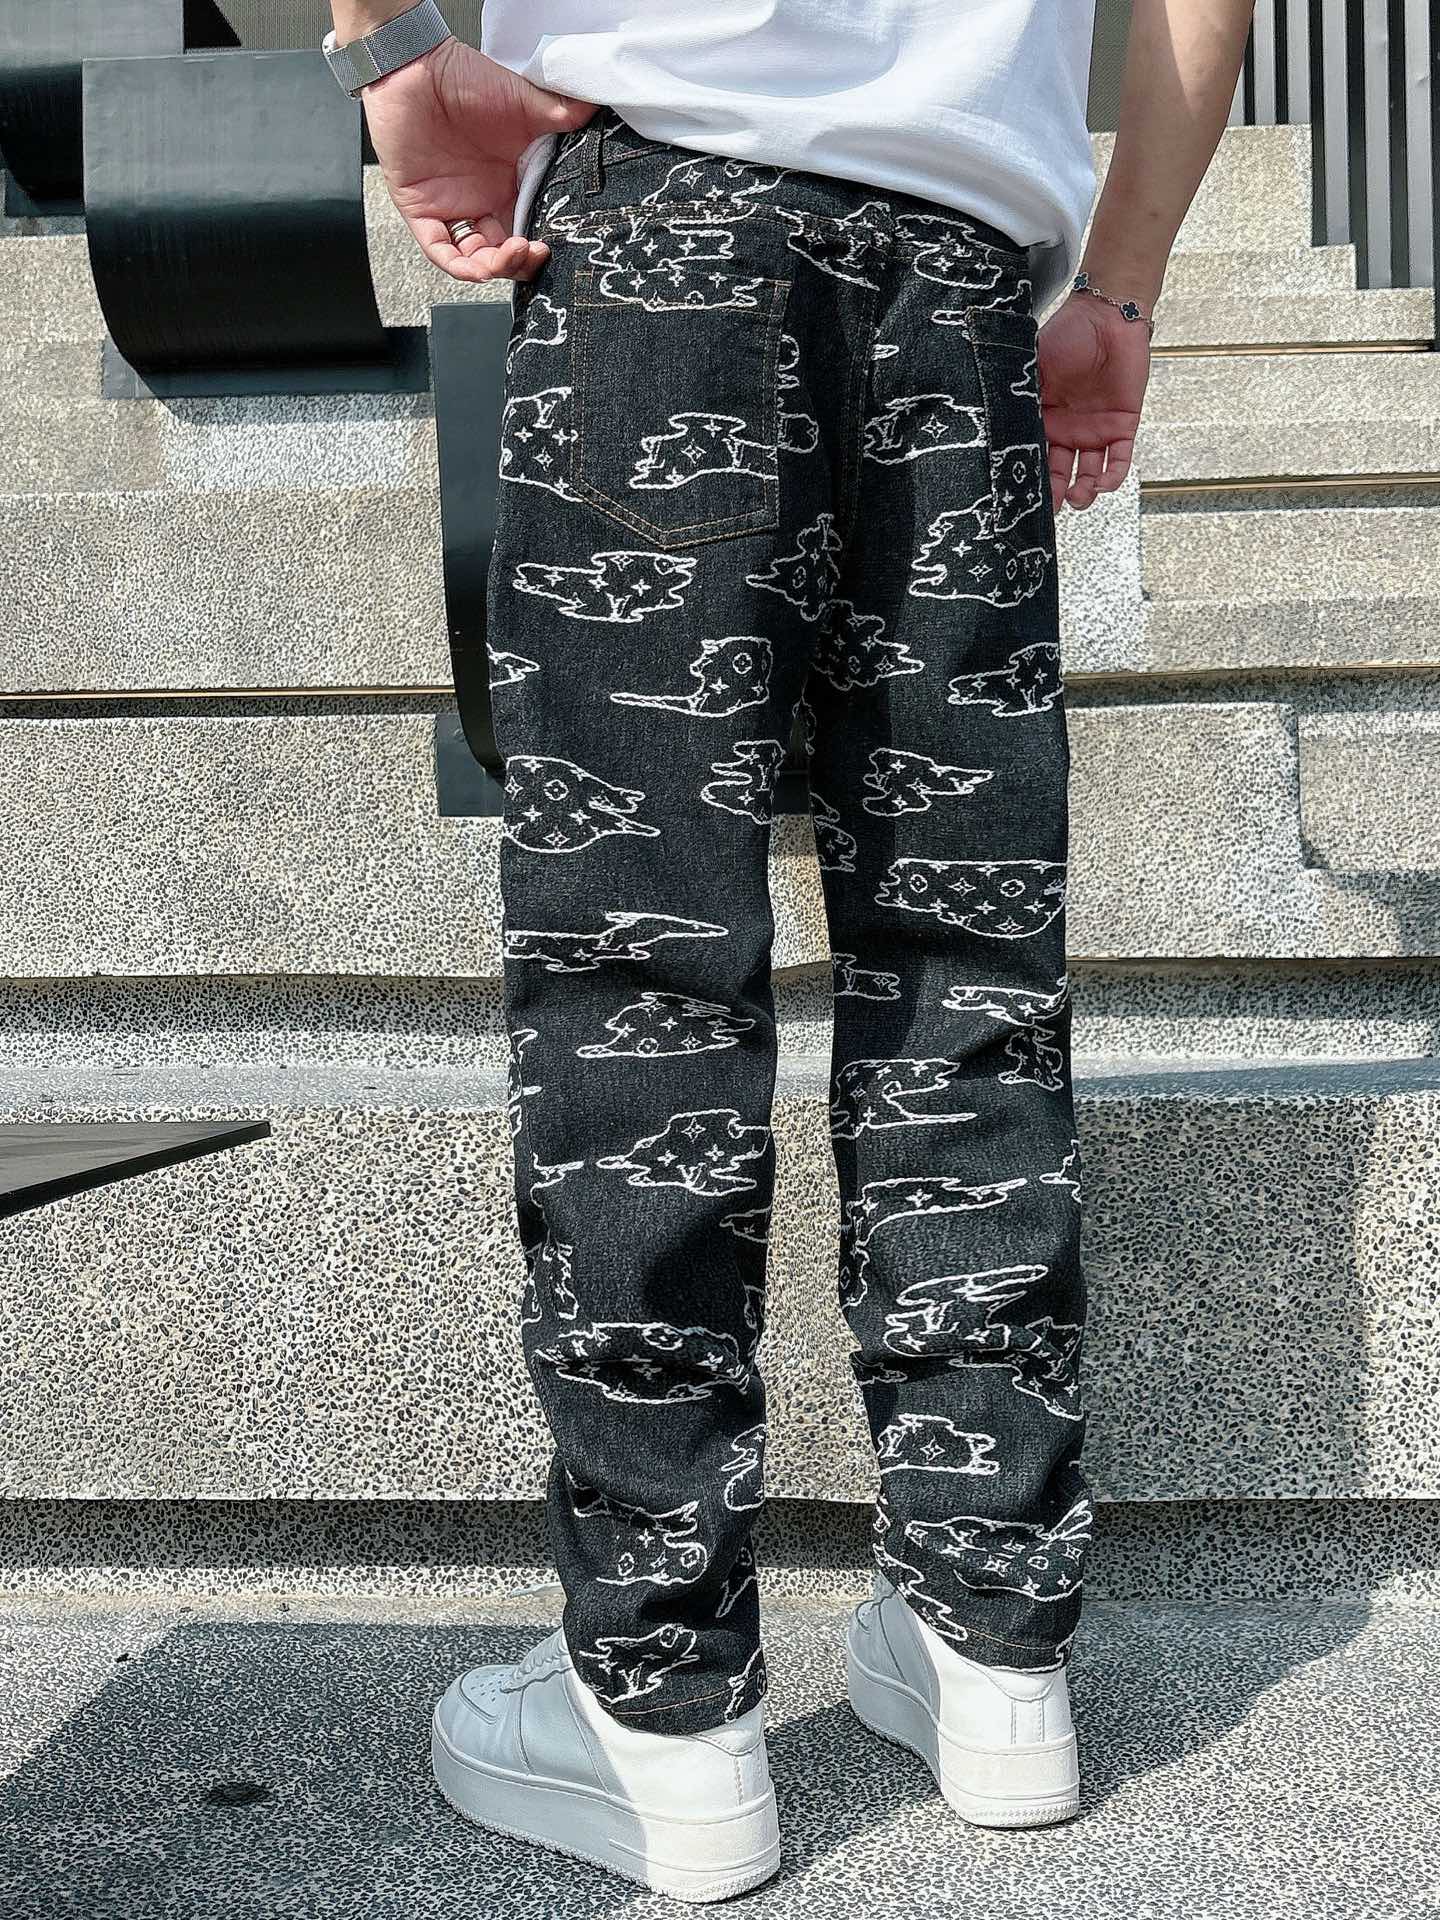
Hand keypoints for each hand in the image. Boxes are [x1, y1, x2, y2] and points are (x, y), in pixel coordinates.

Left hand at [361, 38, 594, 282]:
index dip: (538, 246)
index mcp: (506, 185)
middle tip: (534, 251)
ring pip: (474, 259)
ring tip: (512, 253)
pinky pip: (439, 250)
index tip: (554, 244)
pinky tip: (479, 268)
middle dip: (519, 263)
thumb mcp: (522, 101)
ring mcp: (451, 207)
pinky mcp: (420, 209)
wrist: (417, 66)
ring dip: (494, 267)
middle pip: (503, 254)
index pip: (527, 229)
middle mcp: (481, 201)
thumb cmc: (464, 79)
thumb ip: (559, 113)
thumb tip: (596, 108)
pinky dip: (459, 266)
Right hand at [1036, 294, 1150, 511]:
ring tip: (1079, 498)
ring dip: (1084, 492)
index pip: (1034, 456)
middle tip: (1050, 512)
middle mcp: (1068, 431)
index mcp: (1043, 419)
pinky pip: (1119, 460)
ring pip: (1089, 474)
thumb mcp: (1034, 368)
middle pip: (1059, 474)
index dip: (1029, 479)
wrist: (1106, 316)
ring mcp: (1095, 430)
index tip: (1020, 499)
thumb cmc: (1067, 334)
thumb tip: (993, 426)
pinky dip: (1113, 477)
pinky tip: (1103, 485)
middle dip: (1055, 496)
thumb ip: (1020, 397)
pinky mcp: (1123, 426)